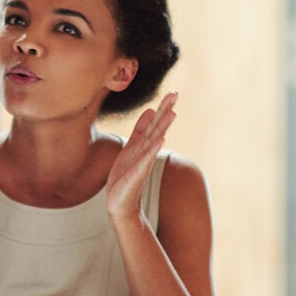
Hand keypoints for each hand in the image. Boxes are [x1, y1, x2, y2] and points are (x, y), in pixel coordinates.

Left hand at [105, 91, 177, 220]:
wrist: (119, 202)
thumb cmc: (125, 176)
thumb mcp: (131, 148)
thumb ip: (140, 131)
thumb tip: (150, 110)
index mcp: (142, 144)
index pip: (154, 123)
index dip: (163, 108)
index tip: (173, 93)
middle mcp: (145, 151)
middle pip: (157, 127)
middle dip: (165, 111)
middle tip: (175, 94)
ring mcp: (142, 162)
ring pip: (154, 141)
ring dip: (163, 126)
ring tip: (172, 113)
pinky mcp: (137, 173)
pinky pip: (146, 159)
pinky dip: (153, 149)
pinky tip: (161, 139)